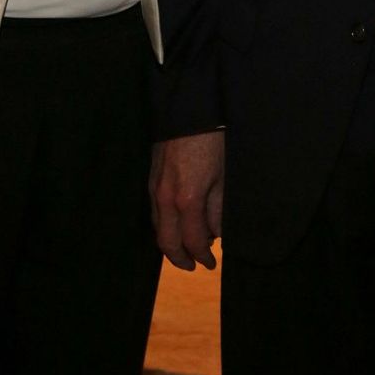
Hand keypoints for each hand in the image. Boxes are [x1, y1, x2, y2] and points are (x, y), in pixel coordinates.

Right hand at [150, 131, 224, 270]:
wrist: (189, 109)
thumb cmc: (213, 140)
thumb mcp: (224, 176)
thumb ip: (219, 209)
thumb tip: (217, 233)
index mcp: (188, 200)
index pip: (194, 241)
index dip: (203, 256)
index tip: (211, 264)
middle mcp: (165, 198)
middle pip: (167, 242)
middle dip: (180, 258)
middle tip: (194, 265)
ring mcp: (154, 188)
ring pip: (157, 227)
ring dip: (170, 242)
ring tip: (186, 248)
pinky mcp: (150, 178)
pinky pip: (154, 212)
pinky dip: (164, 224)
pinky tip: (176, 223)